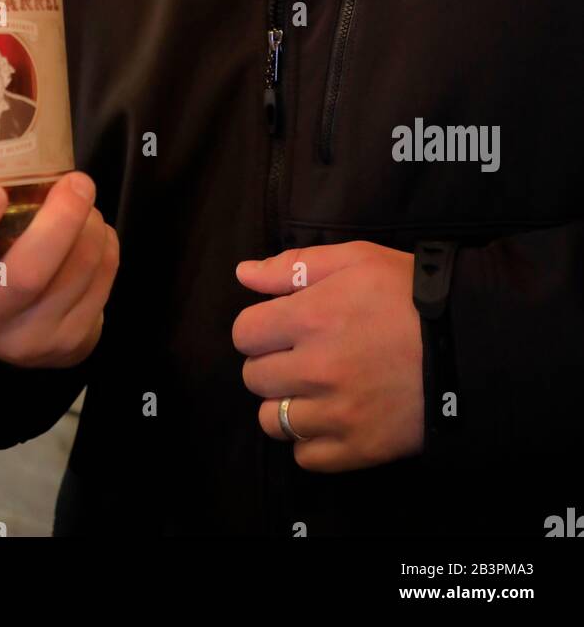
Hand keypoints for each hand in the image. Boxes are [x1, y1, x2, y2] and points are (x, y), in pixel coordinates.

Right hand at [0, 173, 118, 368]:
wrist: (8, 332)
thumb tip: (20, 136)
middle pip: (26, 275)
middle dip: (60, 222)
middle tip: (78, 182)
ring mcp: (26, 339)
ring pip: (73, 276)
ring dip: (90, 228)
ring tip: (85, 204)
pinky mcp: (68, 343)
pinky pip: (100, 283)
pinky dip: (105, 247)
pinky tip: (93, 232)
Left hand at [233, 241, 422, 470]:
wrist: (472, 345)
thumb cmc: (412, 294)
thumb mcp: (356, 259)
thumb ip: (294, 266)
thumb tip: (243, 275)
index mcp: (310, 318)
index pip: (244, 334)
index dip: (260, 327)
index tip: (282, 326)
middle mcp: (315, 369)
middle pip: (254, 377)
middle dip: (272, 362)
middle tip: (303, 354)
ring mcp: (337, 413)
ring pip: (272, 420)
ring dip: (286, 403)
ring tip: (315, 387)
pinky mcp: (359, 448)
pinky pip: (305, 456)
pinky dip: (312, 440)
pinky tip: (332, 416)